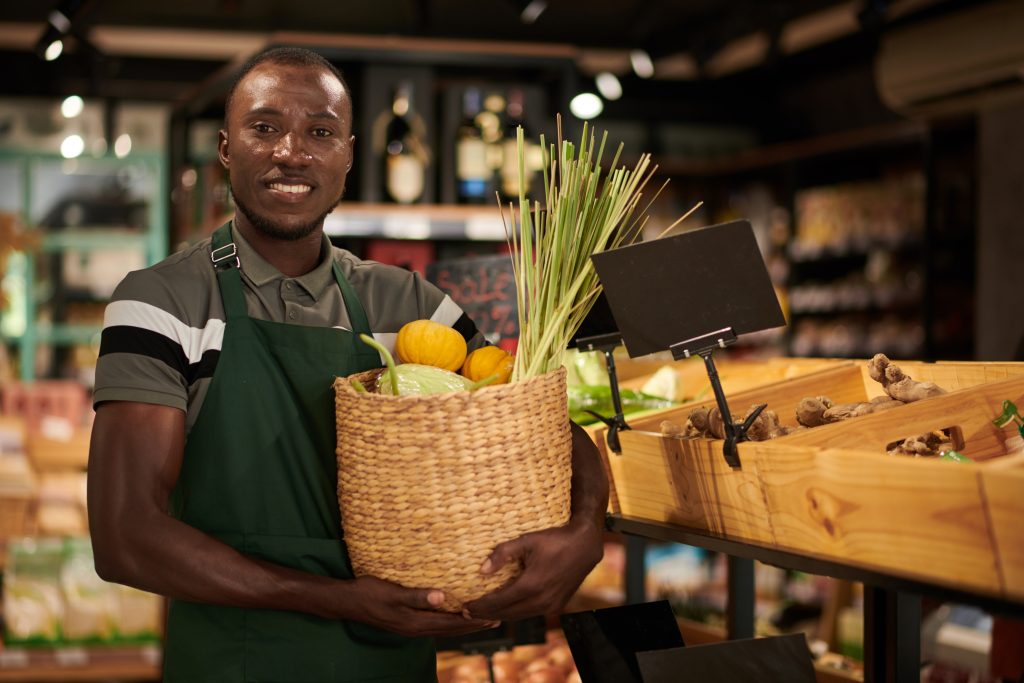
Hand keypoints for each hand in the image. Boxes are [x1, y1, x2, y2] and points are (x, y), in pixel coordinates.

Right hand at [349, 576, 497, 636]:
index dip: (473, 621)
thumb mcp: (393, 592)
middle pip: (451, 629)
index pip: (451, 623)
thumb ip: (417, 595)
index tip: (493, 616)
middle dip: (474, 625)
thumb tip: (442, 597)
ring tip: (481, 620)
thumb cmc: (370, 593)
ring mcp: (411, 627)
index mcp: (415, 622)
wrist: (348, 602)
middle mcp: (416, 628)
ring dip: (463, 625)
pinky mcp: (406, 622)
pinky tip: (453, 615)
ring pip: (444, 628)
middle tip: (497, 620)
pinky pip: (434, 624)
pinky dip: (448, 622)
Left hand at [462, 519, 602, 621]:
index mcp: (532, 585)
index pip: (499, 602)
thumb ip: (502, 554)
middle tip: (467, 613)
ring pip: (519, 616)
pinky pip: (531, 613)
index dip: (480, 606)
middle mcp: (541, 600)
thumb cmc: (555, 539)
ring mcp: (551, 606)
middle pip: (507, 613)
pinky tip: (506, 609)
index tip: (465, 608)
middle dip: (486, 614)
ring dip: (501, 615)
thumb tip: (482, 571)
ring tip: (483, 613)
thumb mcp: (526, 540)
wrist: (585, 545)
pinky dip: (516, 613)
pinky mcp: (557, 606)